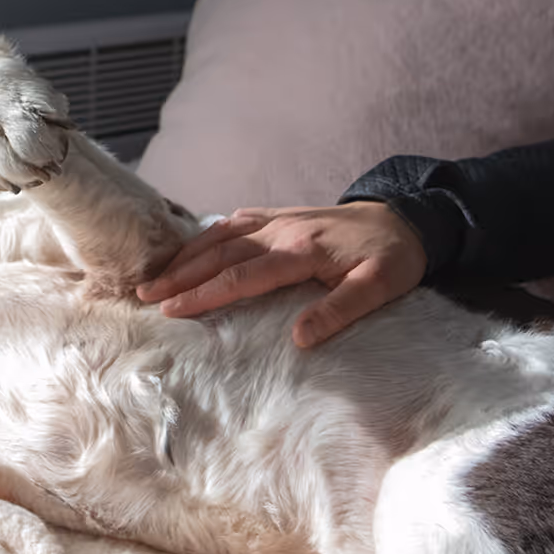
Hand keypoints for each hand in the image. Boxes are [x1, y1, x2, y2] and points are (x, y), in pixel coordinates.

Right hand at [137, 202, 427, 346]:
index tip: (173, 308)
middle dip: (180, 274)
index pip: (242, 274)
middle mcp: (282, 230)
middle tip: (145, 294)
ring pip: (220, 233)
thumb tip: (299, 338)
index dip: (205, 292)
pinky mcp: (280, 215)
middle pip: (220, 252)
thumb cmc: (393, 258)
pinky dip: (207, 234)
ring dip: (186, 255)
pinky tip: (192, 248)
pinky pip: (234, 221)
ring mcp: (278, 218)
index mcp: (302, 250)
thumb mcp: (381, 288)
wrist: (408, 218)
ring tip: (156, 275)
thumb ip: (341, 311)